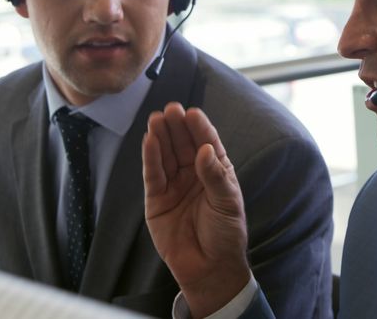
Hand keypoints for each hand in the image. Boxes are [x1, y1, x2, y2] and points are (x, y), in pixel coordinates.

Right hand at [143, 102, 250, 316]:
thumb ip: (215, 176)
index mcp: (216, 172)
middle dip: (177, 127)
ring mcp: (174, 186)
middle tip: (171, 109)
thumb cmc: (226, 234)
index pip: (207, 144)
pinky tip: (149, 140)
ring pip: (165, 156)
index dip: (199, 128)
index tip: (192, 113)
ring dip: (161, 137)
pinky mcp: (156, 200)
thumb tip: (205, 149)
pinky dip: (150, 157)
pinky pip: (153, 175)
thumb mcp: (227, 202)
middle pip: (183, 145)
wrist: (210, 268)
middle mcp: (193, 175)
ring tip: (156, 118)